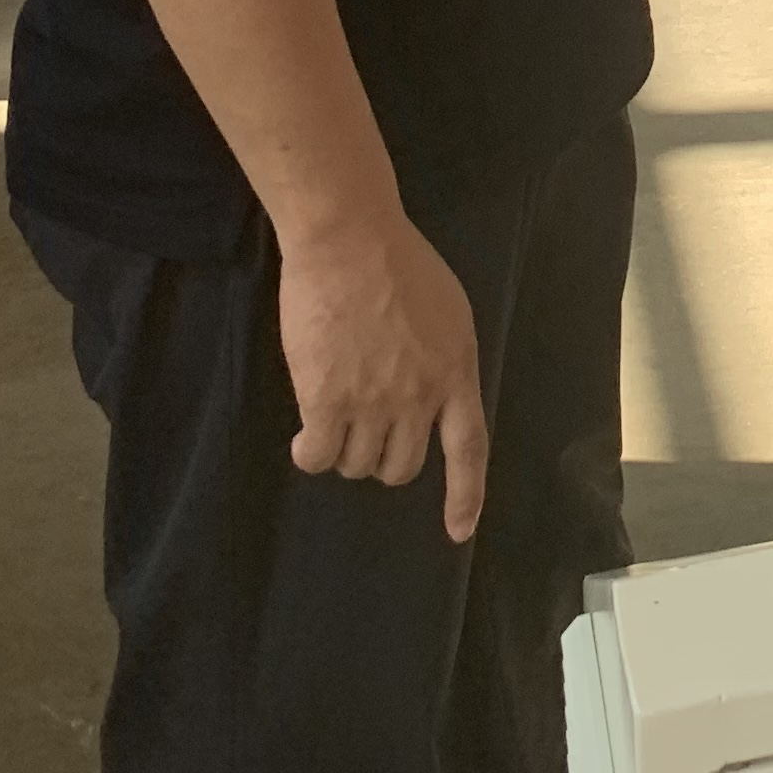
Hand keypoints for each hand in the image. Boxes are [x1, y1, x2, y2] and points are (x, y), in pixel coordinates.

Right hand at [279, 211, 491, 541]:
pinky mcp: (326, 400)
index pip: (468, 449)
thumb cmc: (399, 262)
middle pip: (402, 466)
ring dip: (345, 451)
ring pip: (357, 464)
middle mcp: (419, 396)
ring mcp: (373, 401)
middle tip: (365, 430)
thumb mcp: (448, 313)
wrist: (349, 240)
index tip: (460, 532)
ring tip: (334, 418)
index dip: (466, 496)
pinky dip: (308, 454)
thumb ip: (442, 361)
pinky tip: (304, 438)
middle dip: (383, 458)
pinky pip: (316, 457)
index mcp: (456, 372)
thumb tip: (430, 397)